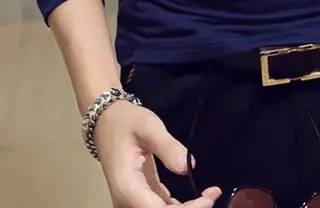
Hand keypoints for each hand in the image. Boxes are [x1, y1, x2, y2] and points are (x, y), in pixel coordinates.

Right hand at [94, 99, 220, 207]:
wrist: (107, 119)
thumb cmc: (127, 121)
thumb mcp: (149, 127)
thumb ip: (168, 147)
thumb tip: (188, 167)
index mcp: (127, 187)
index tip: (208, 199)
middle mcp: (126, 200)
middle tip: (213, 195)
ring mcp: (131, 200)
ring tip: (209, 195)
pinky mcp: (138, 195)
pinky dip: (178, 207)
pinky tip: (196, 198)